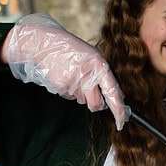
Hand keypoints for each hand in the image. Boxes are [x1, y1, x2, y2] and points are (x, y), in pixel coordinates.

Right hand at [2, 14, 127, 129]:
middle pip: (96, 103)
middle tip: (88, 89)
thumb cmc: (72, 50)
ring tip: (72, 74)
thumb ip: (104, 76)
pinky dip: (67, 89)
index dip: (118, 109)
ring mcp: (73, 81)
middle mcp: (87, 74)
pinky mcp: (60, 86)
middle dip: (94, 103)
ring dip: (78, 92)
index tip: (121, 122)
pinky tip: (63, 75)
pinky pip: (69, 96)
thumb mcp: (94, 57)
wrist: (44, 44)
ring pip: (81, 99)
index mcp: (100, 65)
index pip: (112, 92)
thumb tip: (118, 97)